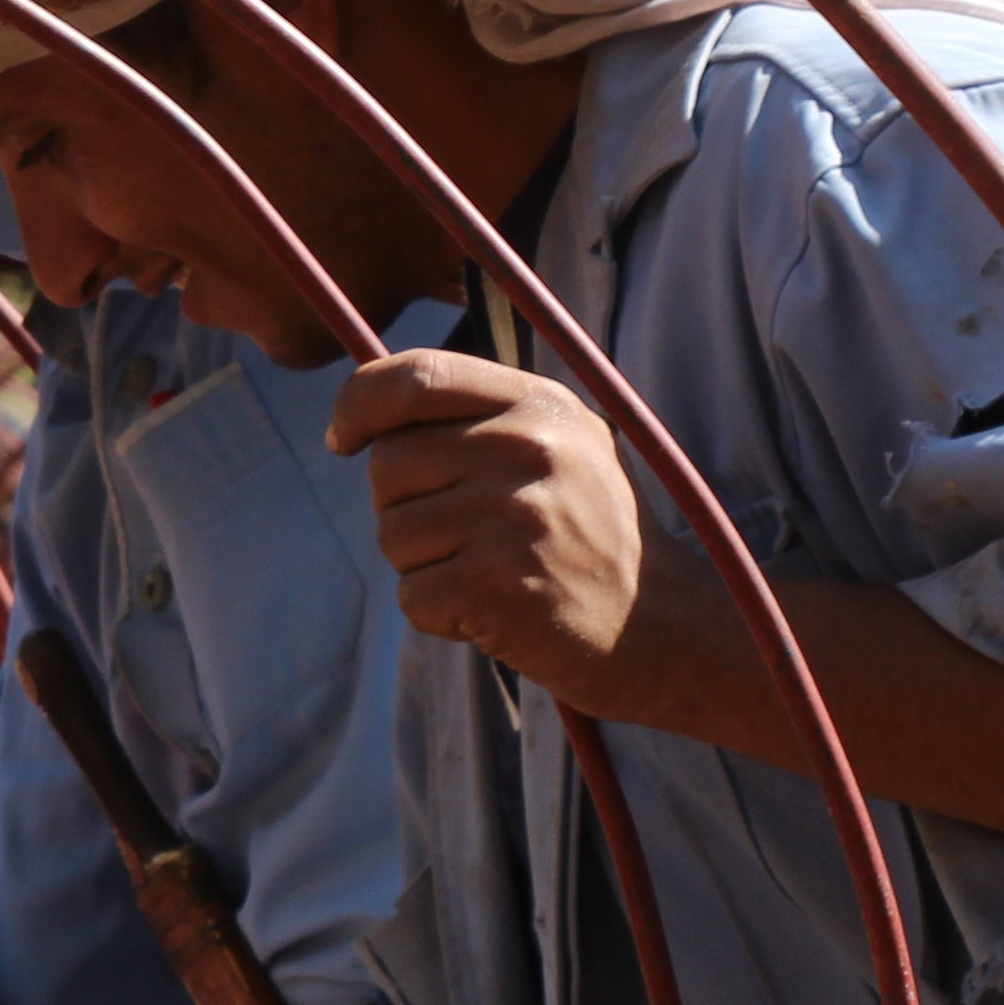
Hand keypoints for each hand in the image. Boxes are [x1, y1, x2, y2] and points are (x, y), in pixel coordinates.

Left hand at [331, 349, 705, 711]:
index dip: (357, 404)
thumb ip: (475, 418)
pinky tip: (496, 613)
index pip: (415, 375)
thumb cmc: (587, 536)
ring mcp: (512, 517)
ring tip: (495, 573)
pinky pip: (412, 596)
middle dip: (404, 506)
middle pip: (388, 463)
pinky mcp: (495, 585)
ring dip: (425, 566)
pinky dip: (440, 615)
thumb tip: (361, 409)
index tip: (342, 438)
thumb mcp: (557, 448)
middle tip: (471, 536)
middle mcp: (528, 450)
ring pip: (392, 534)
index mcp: (540, 404)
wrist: (662, 629)